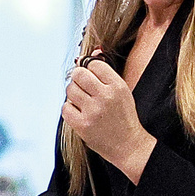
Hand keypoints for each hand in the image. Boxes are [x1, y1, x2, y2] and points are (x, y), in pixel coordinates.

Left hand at [63, 61, 155, 182]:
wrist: (128, 145)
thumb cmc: (124, 117)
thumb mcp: (122, 91)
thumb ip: (107, 72)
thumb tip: (95, 50)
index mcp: (117, 86)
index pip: (94, 64)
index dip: (90, 68)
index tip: (91, 76)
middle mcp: (105, 97)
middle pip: (79, 74)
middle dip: (78, 78)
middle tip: (82, 86)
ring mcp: (93, 111)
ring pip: (70, 90)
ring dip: (73, 94)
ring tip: (82, 101)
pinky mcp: (82, 125)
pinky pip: (65, 108)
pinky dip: (69, 108)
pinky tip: (79, 112)